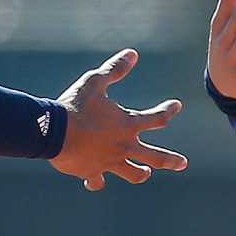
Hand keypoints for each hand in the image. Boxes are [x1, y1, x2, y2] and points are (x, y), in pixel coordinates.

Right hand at [49, 48, 185, 192]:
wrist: (52, 131)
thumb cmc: (75, 105)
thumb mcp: (95, 81)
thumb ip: (115, 69)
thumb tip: (132, 54)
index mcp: (128, 124)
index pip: (157, 118)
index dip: (169, 111)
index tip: (177, 105)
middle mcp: (124, 146)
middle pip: (156, 157)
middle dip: (171, 160)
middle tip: (182, 163)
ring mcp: (110, 162)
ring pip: (134, 174)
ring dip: (141, 173)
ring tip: (146, 173)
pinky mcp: (93, 171)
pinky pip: (98, 180)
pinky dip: (97, 180)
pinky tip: (96, 181)